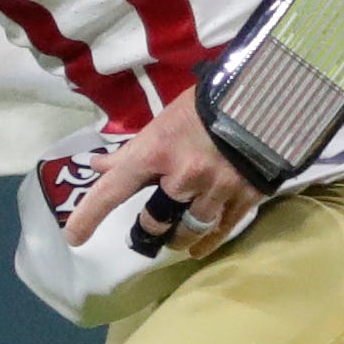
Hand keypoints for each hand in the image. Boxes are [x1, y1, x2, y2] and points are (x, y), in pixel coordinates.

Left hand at [63, 86, 263, 255]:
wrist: (269, 94)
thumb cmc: (209, 102)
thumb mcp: (164, 121)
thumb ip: (133, 149)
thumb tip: (99, 165)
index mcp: (156, 151)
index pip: (114, 190)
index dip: (90, 216)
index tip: (73, 238)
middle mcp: (182, 176)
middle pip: (154, 221)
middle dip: (150, 228)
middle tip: (150, 230)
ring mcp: (215, 189)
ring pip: (187, 230)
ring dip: (177, 238)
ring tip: (175, 240)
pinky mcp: (245, 197)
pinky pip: (220, 231)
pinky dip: (206, 243)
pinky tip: (197, 249)